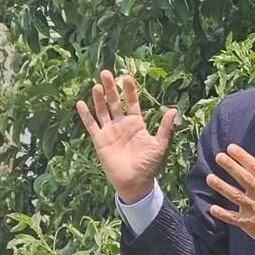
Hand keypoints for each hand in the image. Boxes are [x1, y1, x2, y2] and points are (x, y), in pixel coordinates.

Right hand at [76, 70, 177, 203]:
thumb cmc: (149, 165)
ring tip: (96, 85)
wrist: (135, 182)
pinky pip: (91, 125)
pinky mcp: (99, 140)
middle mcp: (121, 124)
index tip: (127, 76)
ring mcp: (109, 131)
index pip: (132, 102)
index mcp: (136, 123)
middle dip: (111, 88)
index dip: (129, 90)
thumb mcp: (159, 145)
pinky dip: (86, 115)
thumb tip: (173, 110)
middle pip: (114, 101)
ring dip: (99, 98)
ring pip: (102, 110)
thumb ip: (165, 128)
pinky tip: (81, 103)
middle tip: (106, 72)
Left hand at [204, 144, 254, 254]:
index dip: (243, 157)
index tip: (231, 148)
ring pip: (237, 196)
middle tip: (219, 157)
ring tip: (209, 178)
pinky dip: (223, 214)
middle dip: (231, 167)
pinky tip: (212, 208)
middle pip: (245, 179)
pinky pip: (234, 218)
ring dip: (222, 187)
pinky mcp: (251, 225)